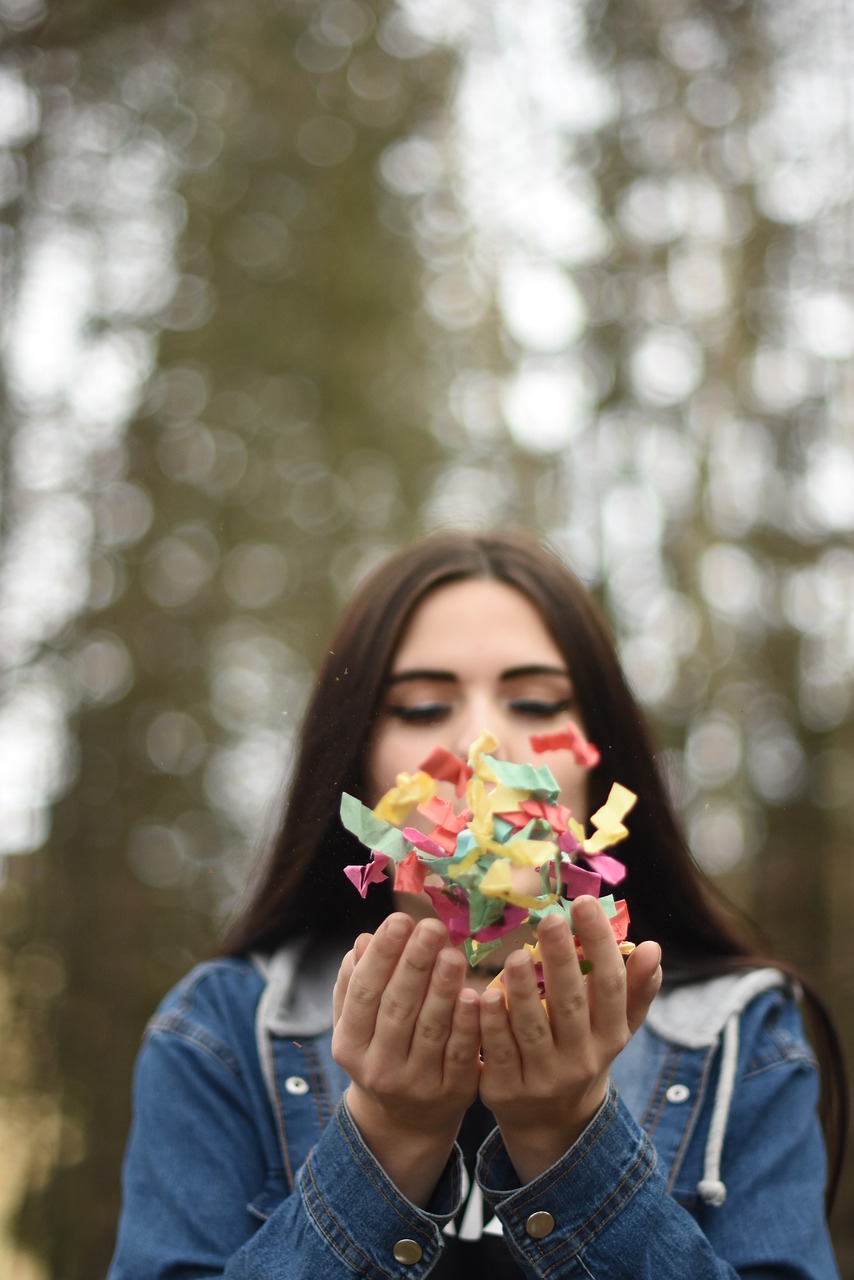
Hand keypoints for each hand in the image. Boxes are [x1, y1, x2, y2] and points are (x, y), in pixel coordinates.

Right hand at [331, 912, 480, 1204]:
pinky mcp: (452, 1092)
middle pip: (397, 1008)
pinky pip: (461, 1052)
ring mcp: (416, 1083)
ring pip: (430, 1029)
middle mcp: (379, 1068)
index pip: (364, 992)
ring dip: (442, 988)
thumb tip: (363, 941)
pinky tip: (474, 994)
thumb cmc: (380, 1050)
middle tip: (432, 927)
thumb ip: (355, 984)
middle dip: (415, 964)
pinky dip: (466, 1023)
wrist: (404, 1120)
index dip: (383, 955)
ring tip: (452, 952)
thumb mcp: (357, 1024)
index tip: (400, 919)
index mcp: (350, 1045)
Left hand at [478, 896, 661, 1183]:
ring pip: (533, 1029)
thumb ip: (635, 989)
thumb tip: (653, 947)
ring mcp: (544, 1077)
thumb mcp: (614, 1028)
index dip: (600, 944)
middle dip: (562, 960)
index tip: (585, 904)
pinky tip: (484, 995)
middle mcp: (581, 1058)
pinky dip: (492, 1024)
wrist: (553, 1123)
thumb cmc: (584, 1052)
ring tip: (515, 955)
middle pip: (571, 1004)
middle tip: (551, 918)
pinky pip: (499, 1052)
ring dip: (524, 992)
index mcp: (610, 1036)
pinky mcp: (507, 1089)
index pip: (611, 985)